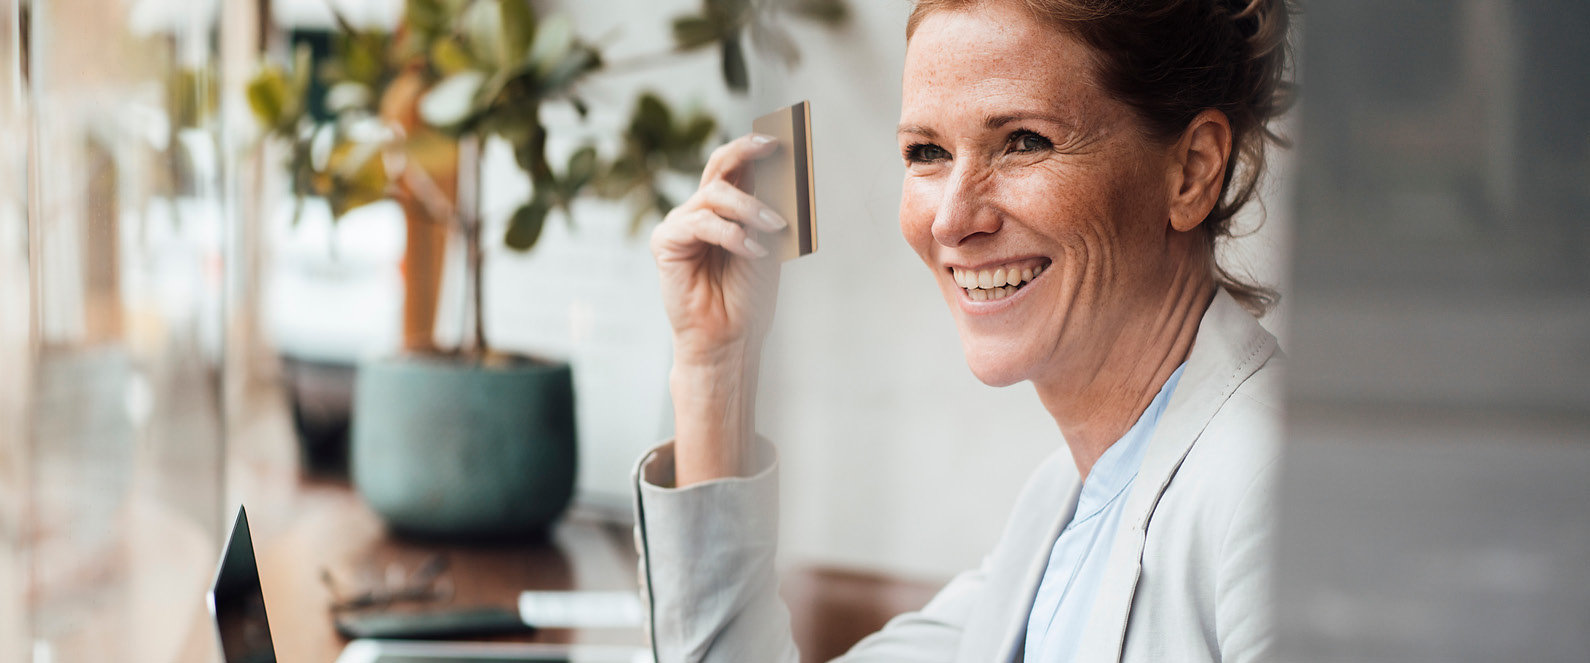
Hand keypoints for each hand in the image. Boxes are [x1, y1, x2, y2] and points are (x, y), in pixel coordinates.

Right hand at [650, 133, 786, 367]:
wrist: (730, 337)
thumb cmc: (749, 295)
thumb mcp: (768, 244)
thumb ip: (767, 209)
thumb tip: (777, 171)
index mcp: (727, 209)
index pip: (737, 166)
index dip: (754, 147)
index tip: (780, 136)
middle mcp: (702, 210)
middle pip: (718, 165)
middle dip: (745, 149)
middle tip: (772, 146)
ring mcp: (682, 224)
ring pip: (714, 193)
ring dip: (749, 207)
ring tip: (775, 226)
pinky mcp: (667, 242)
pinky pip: (701, 223)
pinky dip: (731, 234)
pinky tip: (753, 249)